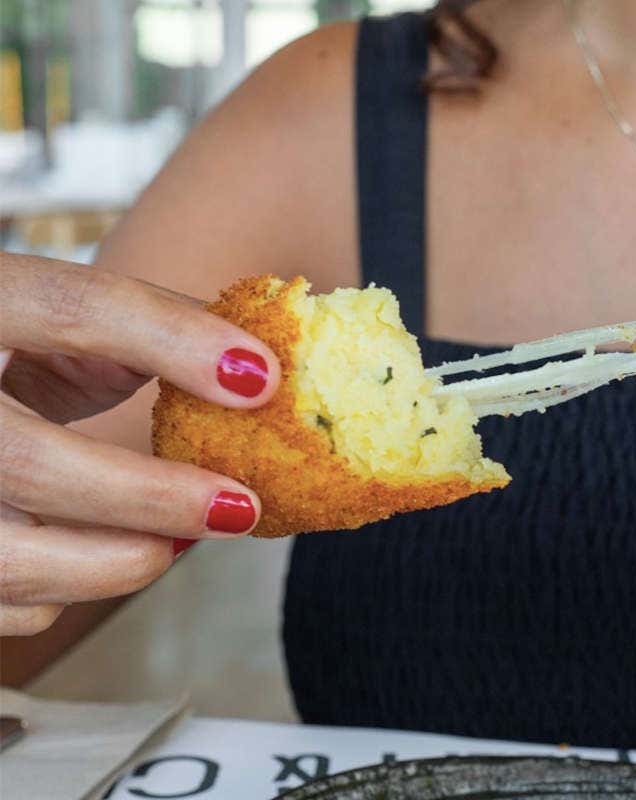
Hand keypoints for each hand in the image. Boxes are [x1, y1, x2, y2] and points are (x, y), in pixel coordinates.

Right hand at [0, 253, 279, 634]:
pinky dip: (70, 590)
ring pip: (8, 557)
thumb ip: (143, 332)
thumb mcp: (55, 317)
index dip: (172, 341)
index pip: (71, 308)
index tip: (262, 380)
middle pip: (28, 462)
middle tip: (239, 508)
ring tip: (187, 541)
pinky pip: (0, 598)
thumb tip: (258, 372)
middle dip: (150, 497)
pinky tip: (118, 554)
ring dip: (119, 561)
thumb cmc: (10, 347)